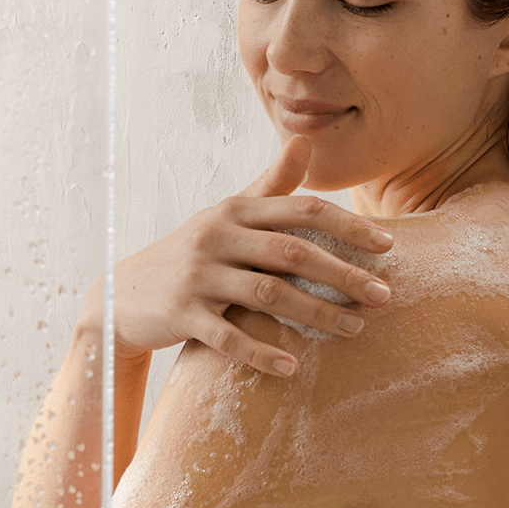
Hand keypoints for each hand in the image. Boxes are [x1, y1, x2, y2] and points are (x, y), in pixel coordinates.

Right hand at [78, 136, 392, 375]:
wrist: (121, 294)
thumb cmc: (193, 252)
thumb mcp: (227, 214)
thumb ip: (270, 184)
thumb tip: (305, 139)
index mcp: (235, 211)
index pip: (301, 210)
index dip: (348, 226)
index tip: (388, 245)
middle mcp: (217, 237)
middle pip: (292, 252)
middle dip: (343, 274)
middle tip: (384, 295)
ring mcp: (198, 276)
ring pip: (267, 294)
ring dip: (317, 314)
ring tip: (356, 329)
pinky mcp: (181, 314)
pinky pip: (228, 337)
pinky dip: (262, 352)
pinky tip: (293, 368)